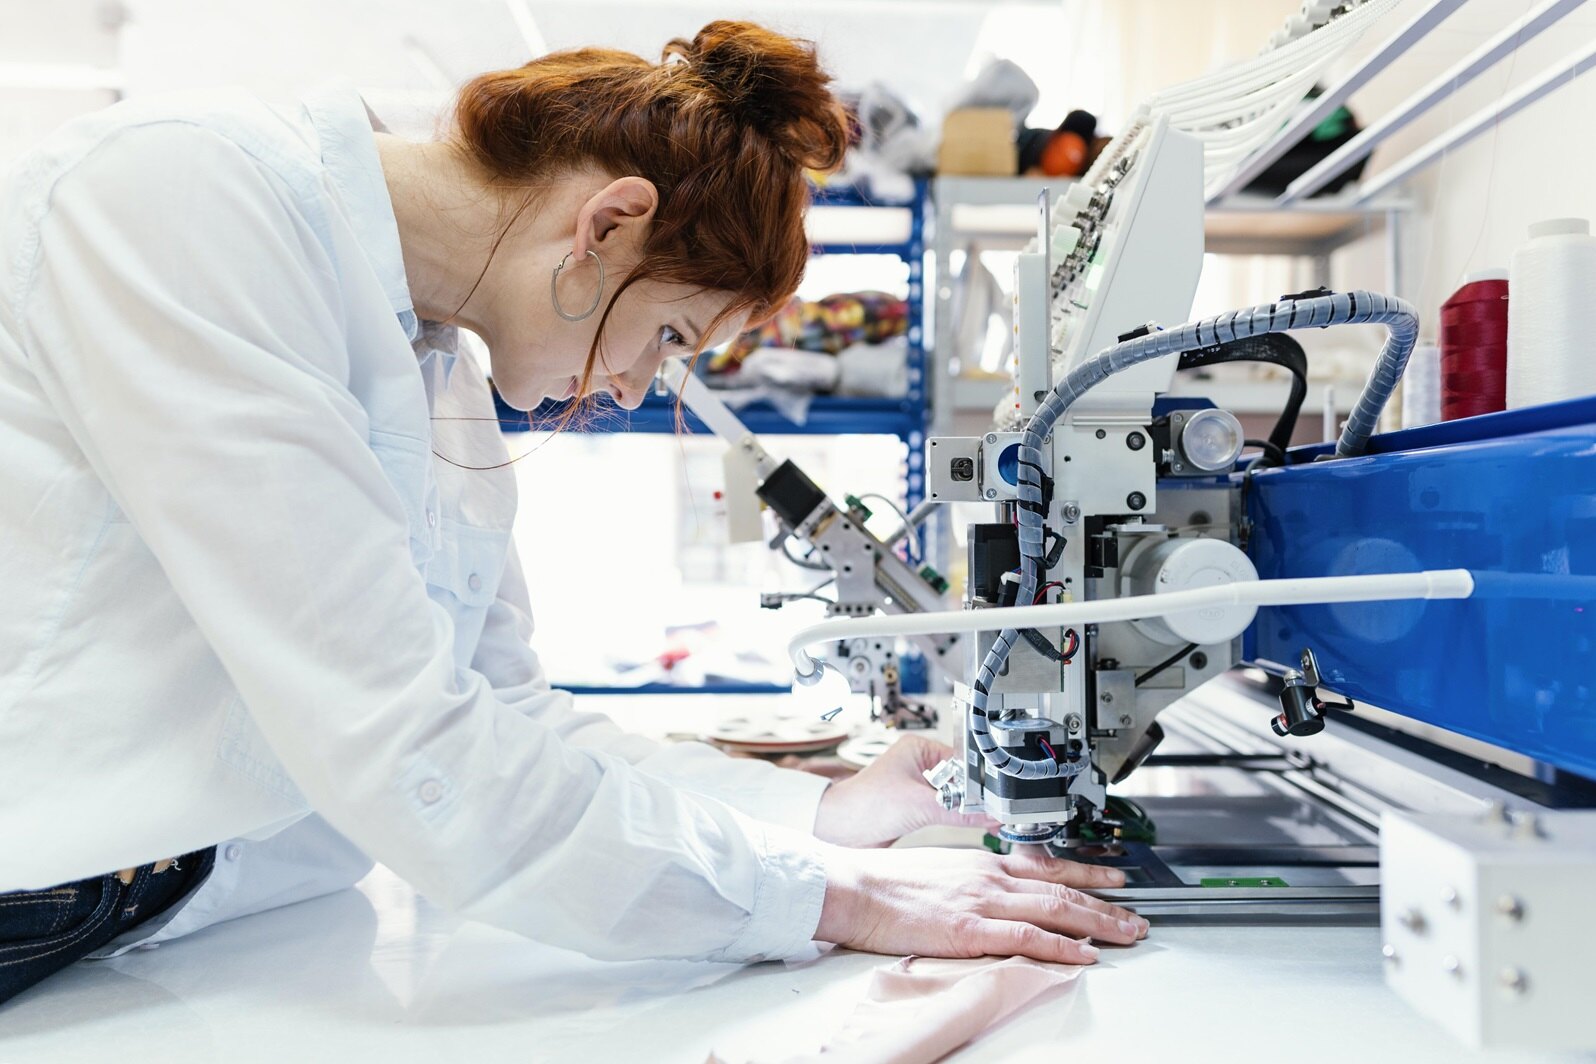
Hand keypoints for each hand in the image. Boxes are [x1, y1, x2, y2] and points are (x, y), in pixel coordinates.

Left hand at [812, 734, 994, 847]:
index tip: (998, 795)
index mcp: (919, 748)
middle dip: (976, 795)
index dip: (980, 779)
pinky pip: (946, 810)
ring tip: (989, 818)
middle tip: (998, 809)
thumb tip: (989, 816)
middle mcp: (920, 764)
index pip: (962, 760)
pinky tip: (973, 825)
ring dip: (968, 808)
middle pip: (962, 778)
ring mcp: (919, 786)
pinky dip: (958, 818)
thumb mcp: (919, 805)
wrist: (839, 831)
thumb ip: (958, 811)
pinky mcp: (917, 807)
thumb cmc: (864, 804)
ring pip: (955, 796)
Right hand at [816, 845, 1146, 964]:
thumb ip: (971, 881)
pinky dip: (1060, 946)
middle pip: (1061, 888)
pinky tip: (1082, 954)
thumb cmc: (885, 882)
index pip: (1047, 866)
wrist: (854, 885)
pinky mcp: (970, 928)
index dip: (1087, 873)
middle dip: (1106, 903)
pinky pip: (1026, 936)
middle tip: (1137, 917)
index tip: (1114, 878)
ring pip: (1055, 909)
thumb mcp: (938, 869)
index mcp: (982, 862)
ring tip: (1127, 935)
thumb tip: (992, 896)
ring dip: (1098, 923)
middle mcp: (990, 876)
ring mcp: (982, 901)